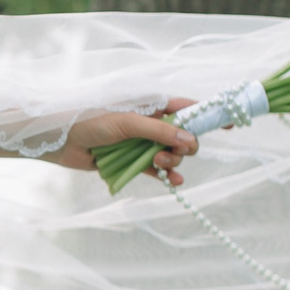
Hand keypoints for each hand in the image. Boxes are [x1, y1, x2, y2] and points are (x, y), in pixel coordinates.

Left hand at [48, 99, 198, 185]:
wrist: (59, 139)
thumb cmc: (90, 120)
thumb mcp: (127, 122)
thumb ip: (159, 130)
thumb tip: (190, 139)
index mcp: (150, 105)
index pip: (186, 107)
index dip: (208, 114)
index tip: (229, 123)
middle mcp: (149, 123)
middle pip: (183, 136)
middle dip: (185, 146)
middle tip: (176, 152)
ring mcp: (141, 143)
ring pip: (171, 155)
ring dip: (171, 162)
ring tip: (158, 164)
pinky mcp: (131, 161)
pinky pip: (157, 171)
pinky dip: (167, 177)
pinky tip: (174, 184)